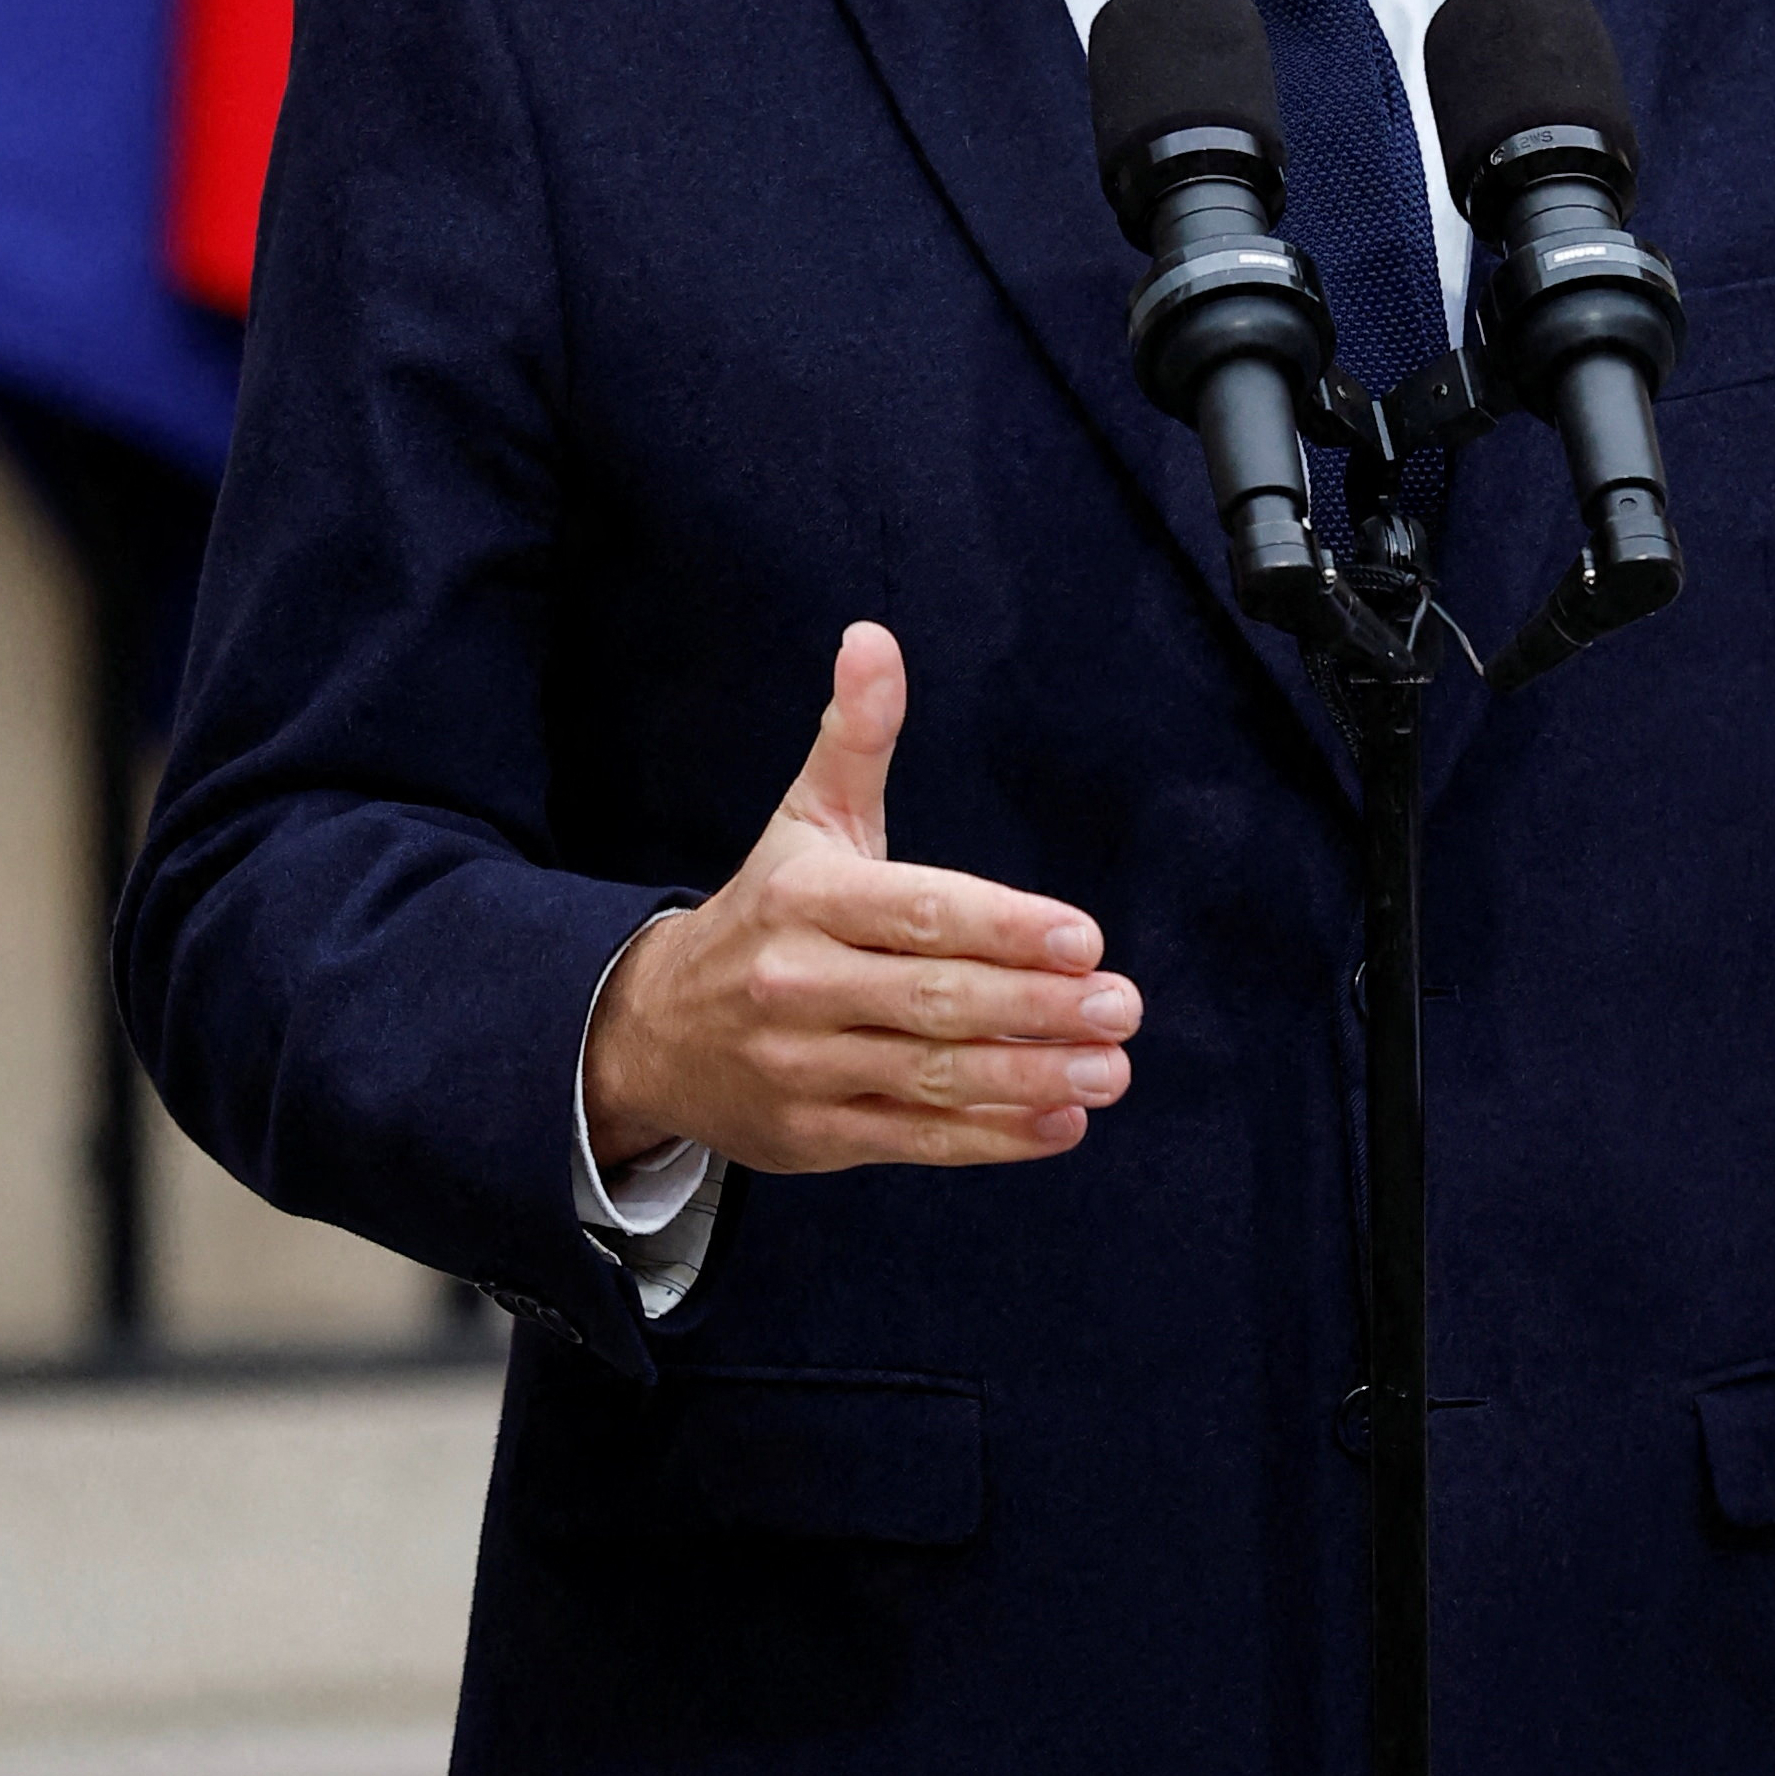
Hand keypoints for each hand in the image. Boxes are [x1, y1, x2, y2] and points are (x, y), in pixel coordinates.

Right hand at [580, 622, 1140, 1179]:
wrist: (651, 1032)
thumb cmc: (763, 913)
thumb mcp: (805, 820)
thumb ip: (856, 735)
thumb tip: (873, 637)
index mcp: (806, 899)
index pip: (916, 911)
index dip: (1003, 926)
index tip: (1086, 938)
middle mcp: (800, 985)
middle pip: (934, 999)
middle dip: (1037, 1007)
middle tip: (1123, 1006)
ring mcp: (805, 1067)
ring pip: (930, 1076)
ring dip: (1029, 1078)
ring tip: (1111, 1071)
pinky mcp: (815, 1136)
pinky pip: (913, 1137)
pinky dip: (990, 1138)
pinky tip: (1060, 1125)